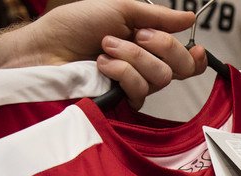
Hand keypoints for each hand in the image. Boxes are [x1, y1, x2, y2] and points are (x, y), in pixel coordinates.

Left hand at [22, 0, 206, 107]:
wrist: (45, 47)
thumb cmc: (75, 26)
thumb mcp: (119, 9)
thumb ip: (156, 16)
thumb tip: (188, 18)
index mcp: (148, 44)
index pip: (185, 60)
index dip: (196, 57)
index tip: (196, 47)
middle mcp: (145, 67)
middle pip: (180, 68)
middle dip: (163, 45)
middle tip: (136, 34)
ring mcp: (134, 85)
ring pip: (160, 77)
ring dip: (132, 55)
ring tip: (106, 46)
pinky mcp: (122, 100)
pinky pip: (139, 89)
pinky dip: (121, 71)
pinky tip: (102, 64)